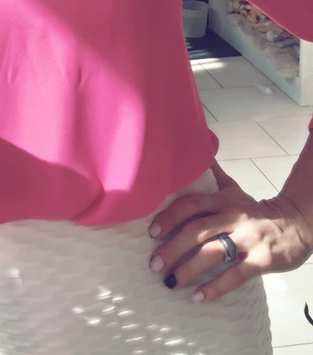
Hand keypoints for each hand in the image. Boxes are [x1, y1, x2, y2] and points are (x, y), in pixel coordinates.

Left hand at [147, 163, 312, 302]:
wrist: (296, 223)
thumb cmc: (256, 210)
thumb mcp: (234, 189)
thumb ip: (212, 175)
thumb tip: (196, 153)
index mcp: (223, 200)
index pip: (191, 205)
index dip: (170, 216)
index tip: (152, 231)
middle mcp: (232, 217)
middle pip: (197, 231)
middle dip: (172, 248)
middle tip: (154, 263)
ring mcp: (247, 239)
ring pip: (212, 253)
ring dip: (188, 269)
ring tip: (170, 282)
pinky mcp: (260, 260)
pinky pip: (235, 275)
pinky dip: (215, 287)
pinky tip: (197, 297)